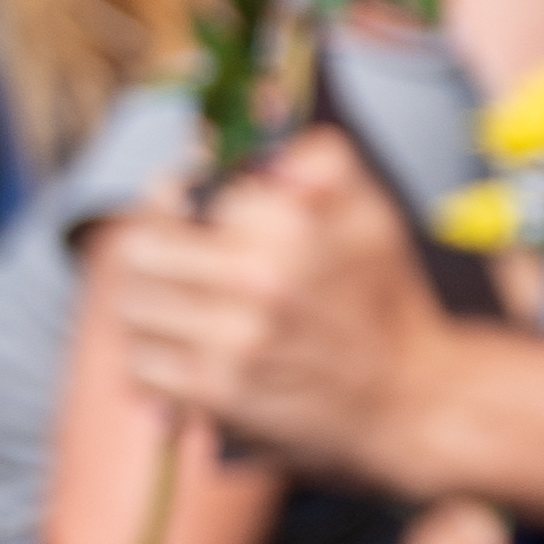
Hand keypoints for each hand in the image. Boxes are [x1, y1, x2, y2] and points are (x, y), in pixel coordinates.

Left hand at [95, 136, 457, 500]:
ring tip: (184, 306)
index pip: (179, 196)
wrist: (409, 395)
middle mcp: (258, 282)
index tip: (182, 207)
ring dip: (152, 304)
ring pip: (134, 308)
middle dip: (154, 250)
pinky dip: (158, 358)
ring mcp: (234, 341)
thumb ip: (322, 164)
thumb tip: (262, 147)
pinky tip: (191, 351)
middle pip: (141, 250)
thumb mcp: (371, 215)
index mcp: (291, 227)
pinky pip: (144, 364)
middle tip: (173, 258)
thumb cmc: (383, 302)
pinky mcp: (219, 393)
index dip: (173, 198)